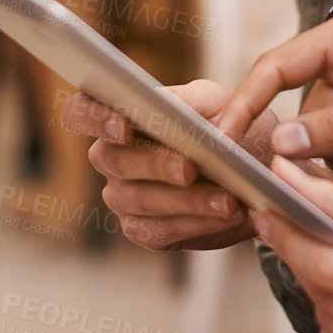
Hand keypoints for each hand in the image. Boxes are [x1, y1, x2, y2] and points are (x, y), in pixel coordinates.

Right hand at [60, 78, 274, 251]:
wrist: (252, 162)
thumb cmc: (223, 122)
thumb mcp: (212, 101)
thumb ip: (187, 101)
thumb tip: (171, 114)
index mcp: (118, 116)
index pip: (80, 111)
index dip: (92, 117)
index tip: (123, 126)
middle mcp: (111, 158)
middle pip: (113, 160)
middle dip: (154, 164)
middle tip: (191, 168)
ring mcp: (123, 197)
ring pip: (140, 200)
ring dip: (187, 200)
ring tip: (228, 199)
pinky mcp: (144, 230)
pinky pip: (160, 231)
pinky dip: (198, 222)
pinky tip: (227, 215)